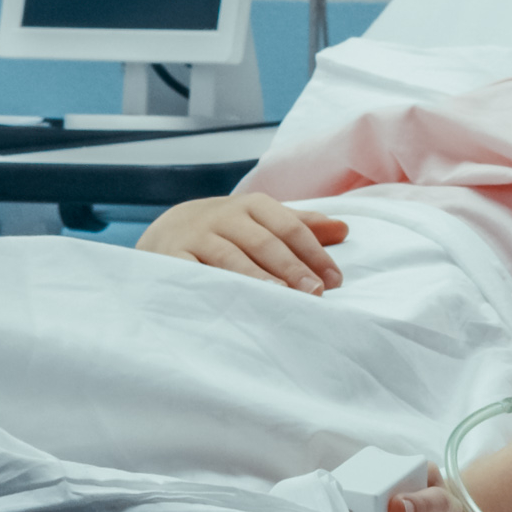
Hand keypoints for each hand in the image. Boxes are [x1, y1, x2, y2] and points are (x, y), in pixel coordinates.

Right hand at [138, 192, 348, 292]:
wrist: (166, 231)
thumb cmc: (227, 230)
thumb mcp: (261, 221)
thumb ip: (300, 225)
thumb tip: (344, 229)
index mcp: (252, 206)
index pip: (289, 227)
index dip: (313, 253)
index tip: (334, 280)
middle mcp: (224, 217)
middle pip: (264, 242)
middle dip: (291, 268)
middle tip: (315, 293)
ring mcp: (196, 237)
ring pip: (231, 258)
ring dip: (257, 279)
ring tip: (281, 299)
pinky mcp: (171, 258)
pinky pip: (193, 273)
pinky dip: (211, 287)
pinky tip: (232, 304)